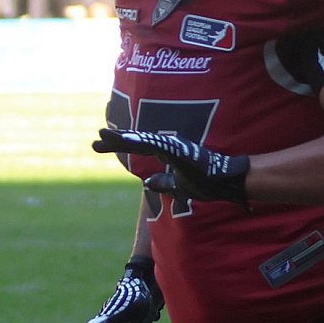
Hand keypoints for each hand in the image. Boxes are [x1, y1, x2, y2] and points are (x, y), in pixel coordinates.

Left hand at [95, 127, 249, 204]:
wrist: (229, 181)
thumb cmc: (209, 181)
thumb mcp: (180, 185)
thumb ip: (165, 182)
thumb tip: (147, 182)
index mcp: (168, 152)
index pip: (139, 147)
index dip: (120, 145)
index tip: (100, 145)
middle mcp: (168, 145)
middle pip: (136, 142)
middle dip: (114, 141)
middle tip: (94, 142)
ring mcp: (172, 146)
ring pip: (141, 141)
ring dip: (121, 140)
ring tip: (101, 137)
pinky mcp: (177, 150)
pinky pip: (153, 146)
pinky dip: (138, 144)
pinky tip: (124, 142)